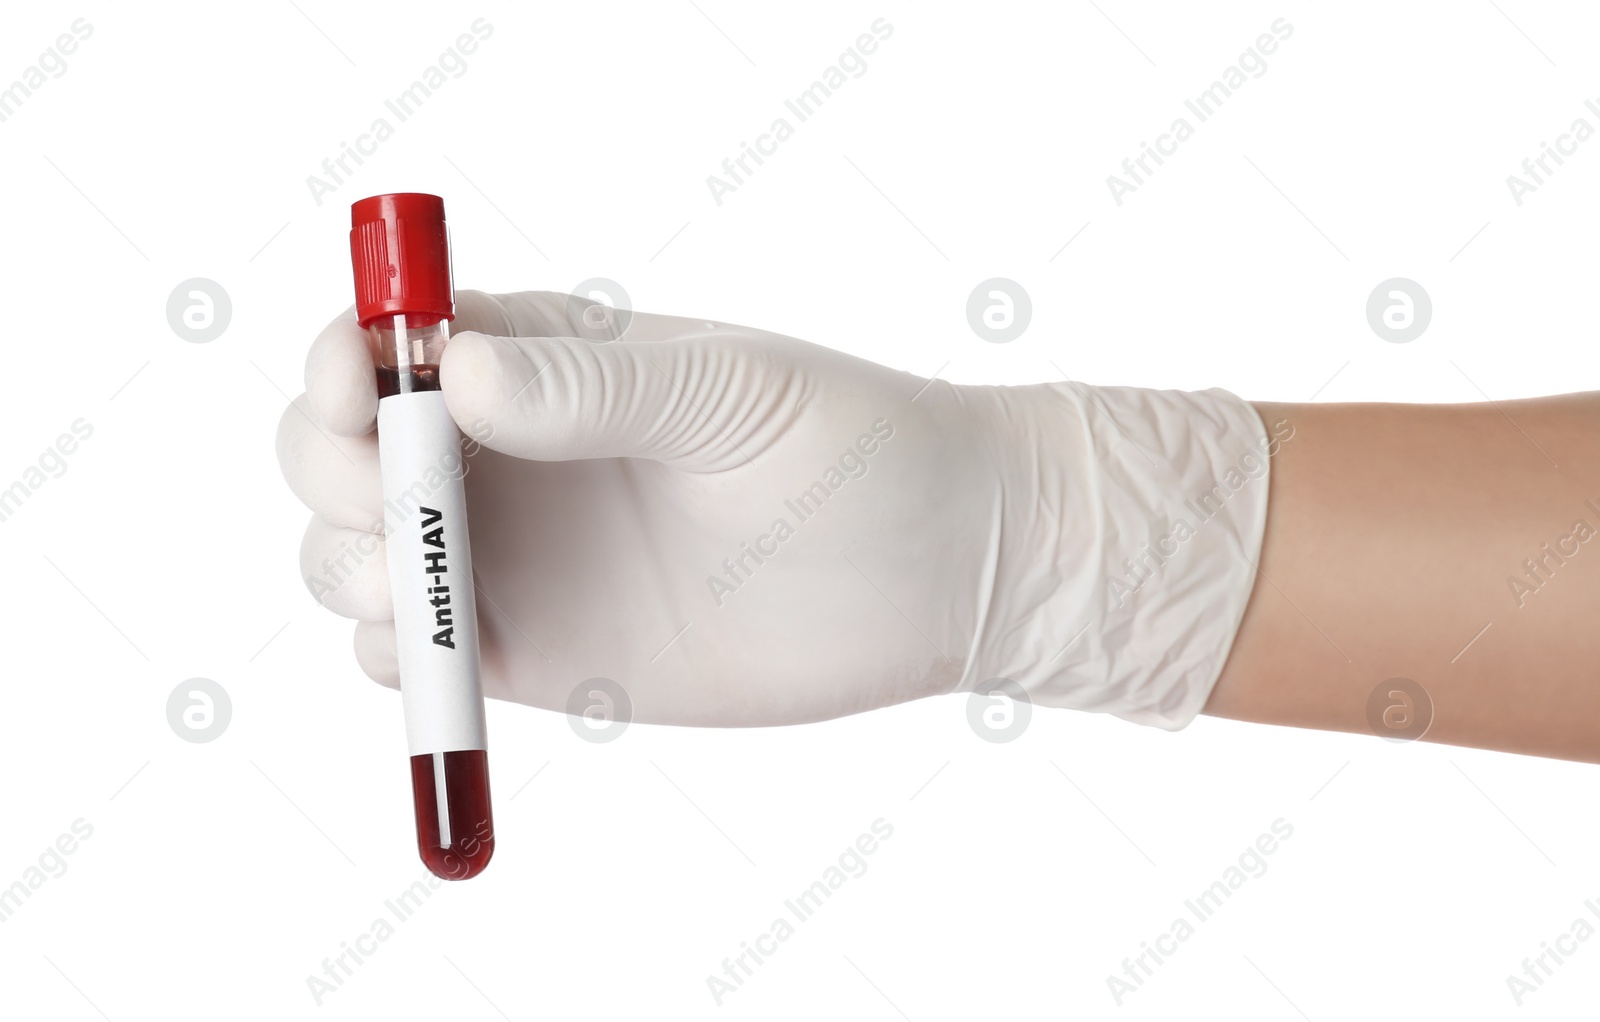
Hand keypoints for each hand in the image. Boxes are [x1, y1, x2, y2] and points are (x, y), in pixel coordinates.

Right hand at [278, 291, 1005, 725]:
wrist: (939, 570)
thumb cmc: (853, 445)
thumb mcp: (728, 393)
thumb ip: (594, 386)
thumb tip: (454, 374)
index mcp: (545, 355)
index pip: (392, 338)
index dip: (347, 359)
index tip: (359, 392)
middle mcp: (510, 452)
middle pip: (346, 448)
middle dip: (331, 470)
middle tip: (396, 507)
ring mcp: (517, 554)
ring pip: (359, 553)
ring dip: (343, 563)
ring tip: (414, 585)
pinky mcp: (536, 650)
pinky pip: (418, 653)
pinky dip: (392, 656)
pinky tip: (430, 653)